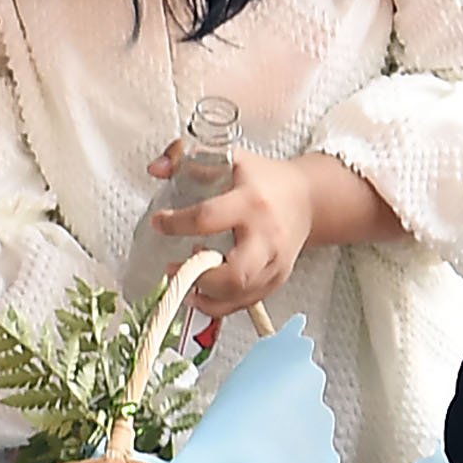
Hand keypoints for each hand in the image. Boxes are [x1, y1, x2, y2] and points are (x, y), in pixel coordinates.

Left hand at [138, 147, 390, 317]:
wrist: (307, 198)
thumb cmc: (264, 180)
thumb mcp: (228, 158)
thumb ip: (185, 158)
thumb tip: (155, 169)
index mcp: (251, 202)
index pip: (208, 218)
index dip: (176, 224)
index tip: (159, 222)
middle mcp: (266, 236)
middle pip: (235, 273)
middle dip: (199, 277)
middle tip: (175, 267)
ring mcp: (275, 261)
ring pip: (240, 294)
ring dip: (206, 295)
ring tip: (189, 279)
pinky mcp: (277, 278)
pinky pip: (246, 302)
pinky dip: (220, 304)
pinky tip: (202, 292)